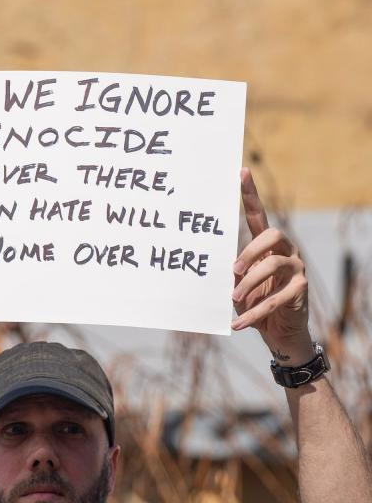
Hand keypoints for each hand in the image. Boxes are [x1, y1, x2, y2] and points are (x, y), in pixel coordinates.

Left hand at [231, 169, 310, 359]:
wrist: (277, 331)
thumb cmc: (251, 301)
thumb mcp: (234, 284)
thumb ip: (226, 271)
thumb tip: (201, 262)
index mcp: (266, 245)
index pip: (258, 214)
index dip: (250, 193)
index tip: (241, 172)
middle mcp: (285, 250)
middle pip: (272, 234)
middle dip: (250, 251)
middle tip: (234, 271)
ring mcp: (296, 268)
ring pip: (274, 265)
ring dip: (249, 284)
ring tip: (234, 299)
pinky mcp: (301, 290)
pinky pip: (276, 299)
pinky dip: (254, 314)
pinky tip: (238, 325)